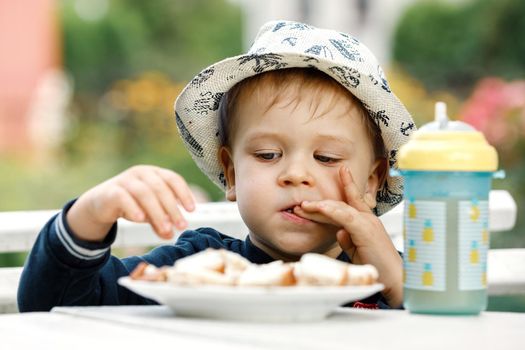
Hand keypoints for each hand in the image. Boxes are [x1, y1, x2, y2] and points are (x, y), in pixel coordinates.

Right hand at [67, 165, 195, 241]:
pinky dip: (133, 207)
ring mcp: (125, 180)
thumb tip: (171, 235)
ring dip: (157, 212)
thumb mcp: (149, 214)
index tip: (192, 210)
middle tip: (181, 225)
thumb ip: (161, 222)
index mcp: (155, 173)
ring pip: (144, 193)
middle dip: (173, 208)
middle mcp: (141, 173)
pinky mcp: (111, 190)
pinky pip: (123, 197)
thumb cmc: (130, 204)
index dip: (184, 193)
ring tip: (165, 228)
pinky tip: (140, 218)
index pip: (173, 179)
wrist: (100, 204)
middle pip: (161, 188)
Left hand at [293, 166, 402, 306]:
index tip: (342, 169)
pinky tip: (320, 208)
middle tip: (301, 204)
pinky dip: (331, 211)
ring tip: (304, 206)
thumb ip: (348, 241)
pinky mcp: (366, 230)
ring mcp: (368, 223)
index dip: (348, 183)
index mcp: (367, 222)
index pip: (355, 199)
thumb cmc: (378, 268)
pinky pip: (345, 217)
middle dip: (319, 204)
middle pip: (340, 205)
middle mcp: (368, 219)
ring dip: (320, 207)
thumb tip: (338, 232)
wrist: (396, 280)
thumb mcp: (358, 252)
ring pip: (341, 208)